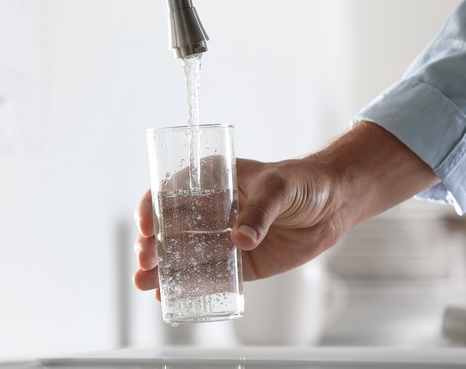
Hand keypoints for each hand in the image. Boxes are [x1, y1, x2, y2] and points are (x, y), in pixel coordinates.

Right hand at [133, 122, 438, 296]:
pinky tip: (169, 296)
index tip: (144, 225)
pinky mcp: (238, 262)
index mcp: (211, 180)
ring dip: (161, 269)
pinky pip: (210, 275)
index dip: (151, 208)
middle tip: (145, 261)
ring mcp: (221, 237)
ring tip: (144, 283)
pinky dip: (189, 286)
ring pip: (183, 254)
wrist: (333, 205)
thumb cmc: (303, 182)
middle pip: (169, 227)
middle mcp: (208, 209)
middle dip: (151, 245)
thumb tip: (239, 239)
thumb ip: (260, 211)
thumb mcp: (279, 187)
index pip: (170, 192)